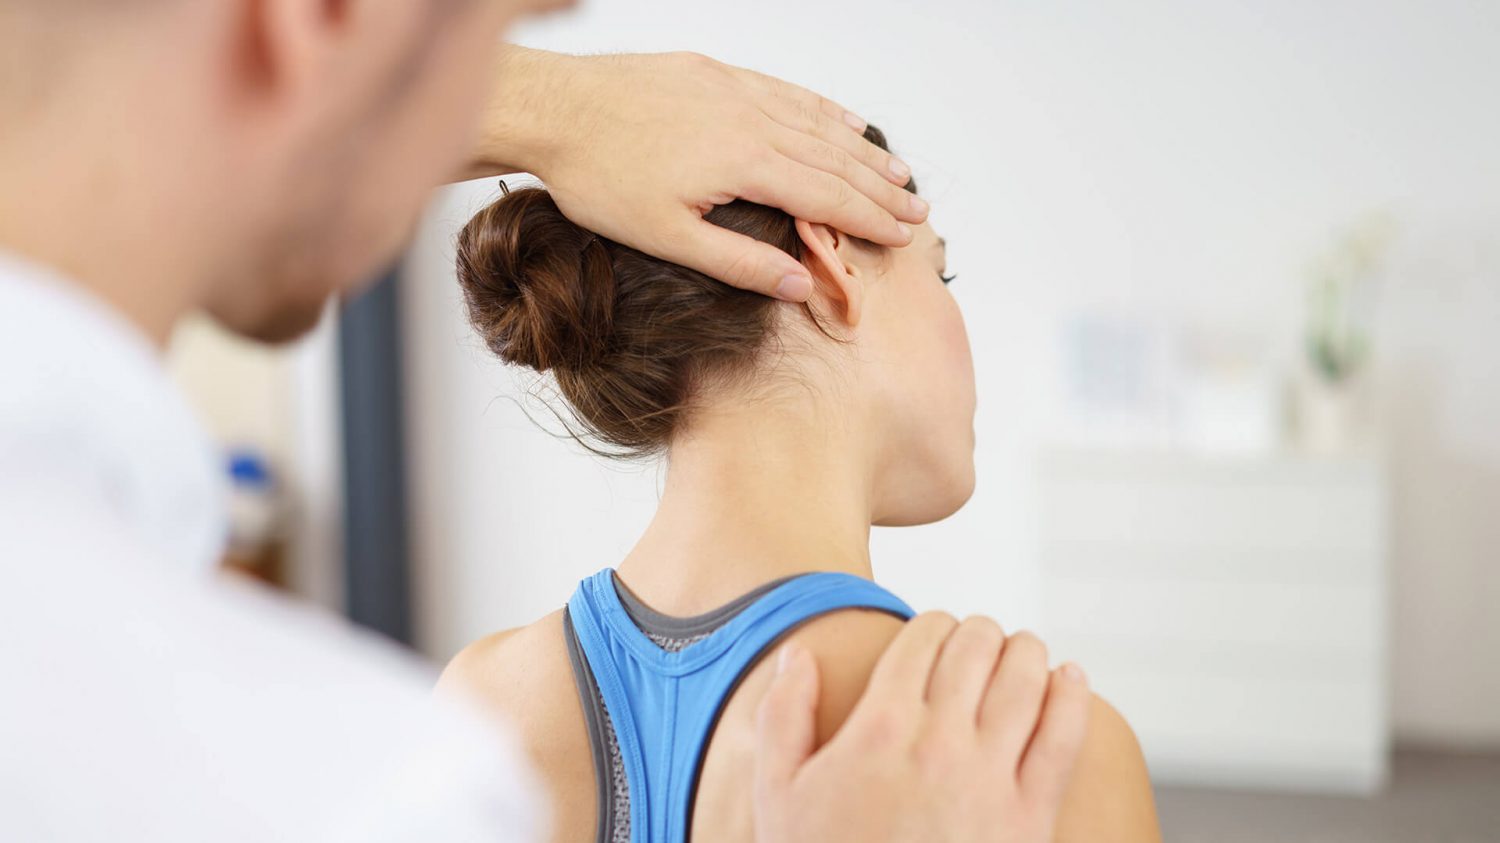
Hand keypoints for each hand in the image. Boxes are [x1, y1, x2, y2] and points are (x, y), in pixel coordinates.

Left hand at [473, 48, 927, 300]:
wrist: (553, 110)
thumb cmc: (600, 179)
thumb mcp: (669, 238)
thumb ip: (740, 263)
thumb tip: (802, 284)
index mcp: (745, 164)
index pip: (827, 197)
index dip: (870, 219)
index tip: (904, 236)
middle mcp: (750, 119)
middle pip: (834, 158)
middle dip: (880, 188)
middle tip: (918, 209)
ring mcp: (734, 89)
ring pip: (815, 122)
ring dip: (860, 150)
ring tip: (897, 170)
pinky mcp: (714, 72)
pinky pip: (785, 91)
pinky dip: (821, 109)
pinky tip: (844, 121)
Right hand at [754, 613, 1091, 842]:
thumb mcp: (778, 794)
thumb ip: (783, 716)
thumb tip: (796, 655)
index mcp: (878, 729)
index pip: (923, 640)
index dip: (935, 623)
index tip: (938, 629)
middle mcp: (938, 743)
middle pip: (976, 650)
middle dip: (980, 632)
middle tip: (981, 637)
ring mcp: (989, 780)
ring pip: (1025, 681)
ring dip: (1027, 652)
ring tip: (1024, 650)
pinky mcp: (1029, 818)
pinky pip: (1063, 739)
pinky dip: (1072, 698)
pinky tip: (1070, 680)